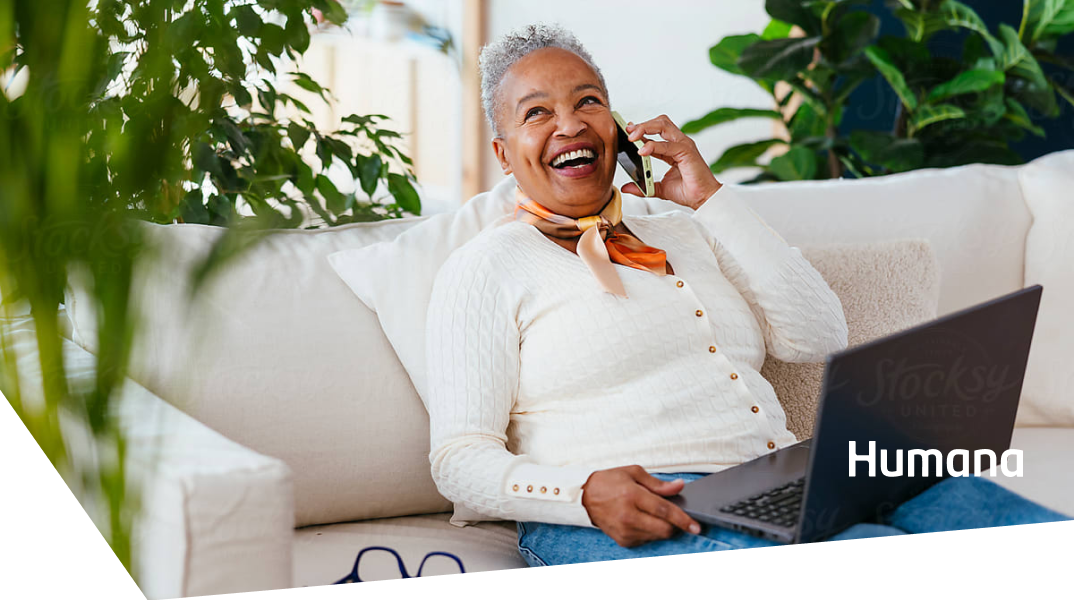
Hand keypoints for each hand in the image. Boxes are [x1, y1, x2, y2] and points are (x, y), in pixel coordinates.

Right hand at [581, 465, 701, 547]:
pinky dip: (649, 531)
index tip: (696, 526)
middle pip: (664, 529)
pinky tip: (640, 520)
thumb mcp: (633, 473)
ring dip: (661, 527)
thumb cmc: (609, 482)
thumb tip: (679, 487)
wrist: (585, 497)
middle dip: (675, 525)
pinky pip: (646, 540)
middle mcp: (628, 515)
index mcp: (632, 495)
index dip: (683, 519)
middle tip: (673, 515)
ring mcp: (625, 530)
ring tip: (649, 513)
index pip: (664, 511)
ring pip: (657, 536)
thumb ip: (658, 484)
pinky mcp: (623, 540)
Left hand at [623, 114, 722, 209]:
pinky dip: (653, 146)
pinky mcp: (687, 152)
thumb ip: (643, 186)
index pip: (655, 131)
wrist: (703, 199)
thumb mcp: (658, 189)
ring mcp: (684, 145)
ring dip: (645, 128)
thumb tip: (625, 187)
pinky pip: (668, 145)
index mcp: (672, 148)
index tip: (626, 131)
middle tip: (627, 132)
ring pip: (663, 125)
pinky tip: (642, 151)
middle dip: (642, 124)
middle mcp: (679, 143)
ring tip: (632, 137)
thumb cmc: (687, 191)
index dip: (640, 129)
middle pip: (660, 122)